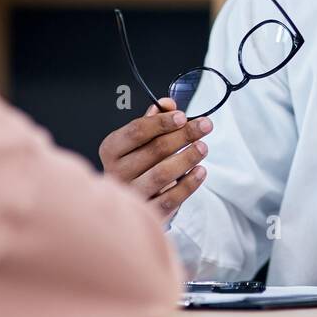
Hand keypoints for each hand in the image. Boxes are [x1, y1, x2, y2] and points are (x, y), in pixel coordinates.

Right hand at [98, 97, 209, 221]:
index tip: (183, 116)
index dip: (162, 122)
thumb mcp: (142, 138)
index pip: (137, 131)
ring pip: (162, 174)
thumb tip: (167, 104)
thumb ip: (154, 119)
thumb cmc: (139, 163)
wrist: (133, 198)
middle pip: (154, 150)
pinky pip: (170, 198)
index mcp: (112, 149)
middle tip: (204, 126)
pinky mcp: (147, 212)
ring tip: (203, 147)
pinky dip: (188, 184)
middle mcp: (117, 172)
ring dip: (187, 158)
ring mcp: (131, 194)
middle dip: (183, 135)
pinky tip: (200, 171)